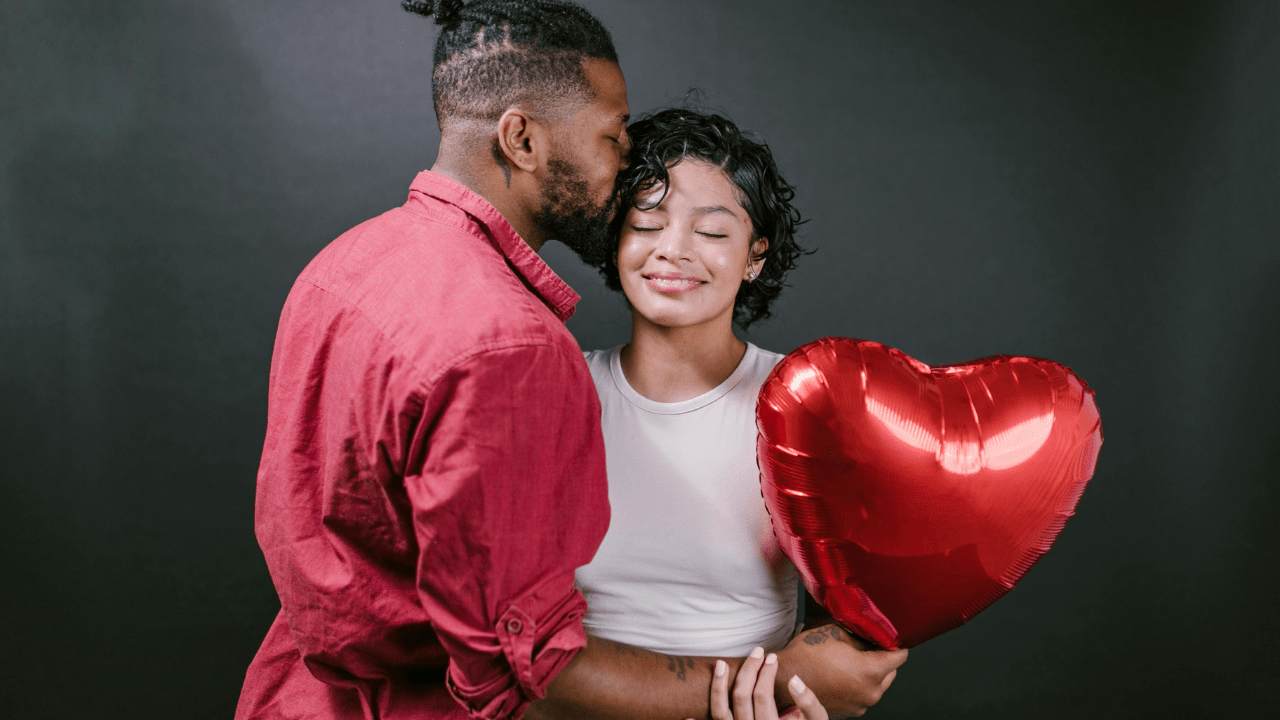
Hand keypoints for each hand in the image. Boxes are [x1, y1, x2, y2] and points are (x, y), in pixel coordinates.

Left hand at [703, 647, 827, 719]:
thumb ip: (809, 704)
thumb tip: (793, 680)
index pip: (762, 694)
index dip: (767, 672)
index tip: (772, 657)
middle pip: (741, 696)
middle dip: (748, 669)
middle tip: (757, 651)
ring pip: (720, 712)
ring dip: (718, 686)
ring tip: (720, 663)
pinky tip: (687, 714)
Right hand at [774, 624, 906, 717]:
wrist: (784, 680)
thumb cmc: (806, 655)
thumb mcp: (836, 633)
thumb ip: (861, 635)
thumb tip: (872, 635)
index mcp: (871, 671)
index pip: (900, 656)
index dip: (895, 643)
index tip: (889, 636)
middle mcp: (870, 692)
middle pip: (891, 672)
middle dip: (882, 658)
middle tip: (867, 645)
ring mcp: (861, 705)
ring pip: (878, 684)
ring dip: (871, 672)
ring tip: (852, 659)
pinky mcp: (851, 711)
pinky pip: (864, 693)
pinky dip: (859, 684)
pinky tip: (843, 672)